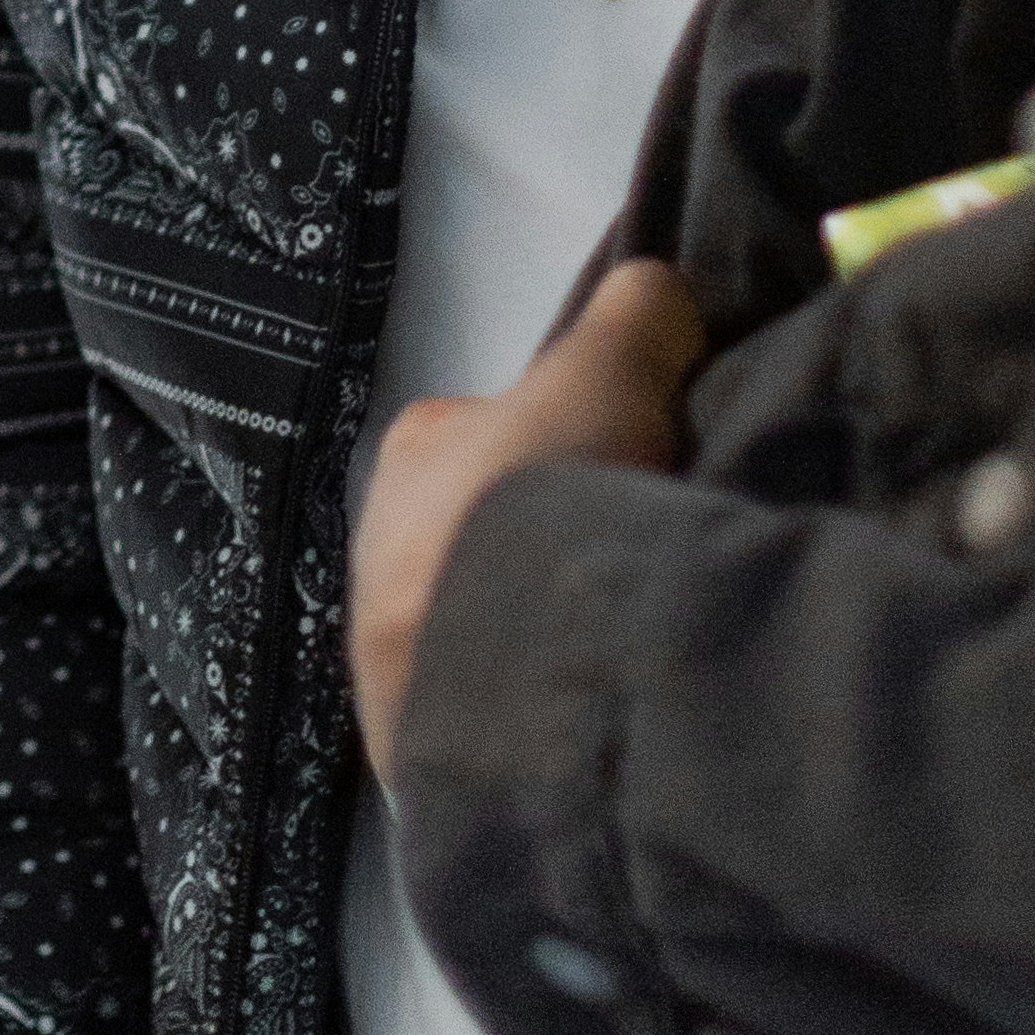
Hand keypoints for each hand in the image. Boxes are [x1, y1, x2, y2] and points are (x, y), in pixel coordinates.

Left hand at [349, 264, 706, 775]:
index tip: (644, 468)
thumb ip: (636, 316)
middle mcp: (378, 544)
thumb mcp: (611, 369)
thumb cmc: (540, 501)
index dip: (586, 438)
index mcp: (411, 450)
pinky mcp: (418, 743)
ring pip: (490, 621)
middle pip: (499, 527)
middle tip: (640, 562)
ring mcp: (389, 653)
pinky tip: (593, 707)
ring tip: (626, 646)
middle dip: (558, 544)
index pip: (509, 424)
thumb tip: (656, 291)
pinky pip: (491, 705)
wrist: (511, 681)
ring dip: (548, 632)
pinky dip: (539, 703)